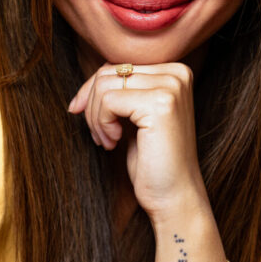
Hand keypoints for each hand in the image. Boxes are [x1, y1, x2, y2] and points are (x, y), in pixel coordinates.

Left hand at [67, 62, 207, 218]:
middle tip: (100, 135)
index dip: (93, 91)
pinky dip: (102, 124)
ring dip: (95, 117)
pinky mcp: (160, 104)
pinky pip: (108, 101)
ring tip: (108, 140)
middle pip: (109, 72)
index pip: (117, 65)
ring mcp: (171, 87)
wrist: (174, 196)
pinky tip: (114, 143)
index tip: (87, 117)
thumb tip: (83, 88)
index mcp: (175, 72)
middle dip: (92, 105)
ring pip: (104, 85)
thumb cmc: (153, 161)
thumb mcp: (134, 118)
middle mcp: (177, 74)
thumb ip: (120, 93)